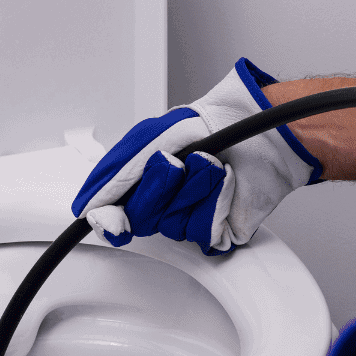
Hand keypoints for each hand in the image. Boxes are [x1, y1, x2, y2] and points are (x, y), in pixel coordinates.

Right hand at [71, 58, 322, 254]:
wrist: (264, 129)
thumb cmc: (215, 124)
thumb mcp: (153, 136)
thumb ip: (118, 172)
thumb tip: (90, 209)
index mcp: (143, 181)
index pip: (112, 213)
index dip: (108, 220)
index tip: (112, 221)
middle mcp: (164, 203)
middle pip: (140, 219)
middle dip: (157, 188)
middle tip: (173, 163)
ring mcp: (191, 218)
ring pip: (172, 224)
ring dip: (193, 188)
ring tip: (210, 164)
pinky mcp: (218, 231)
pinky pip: (203, 229)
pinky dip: (215, 199)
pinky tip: (226, 182)